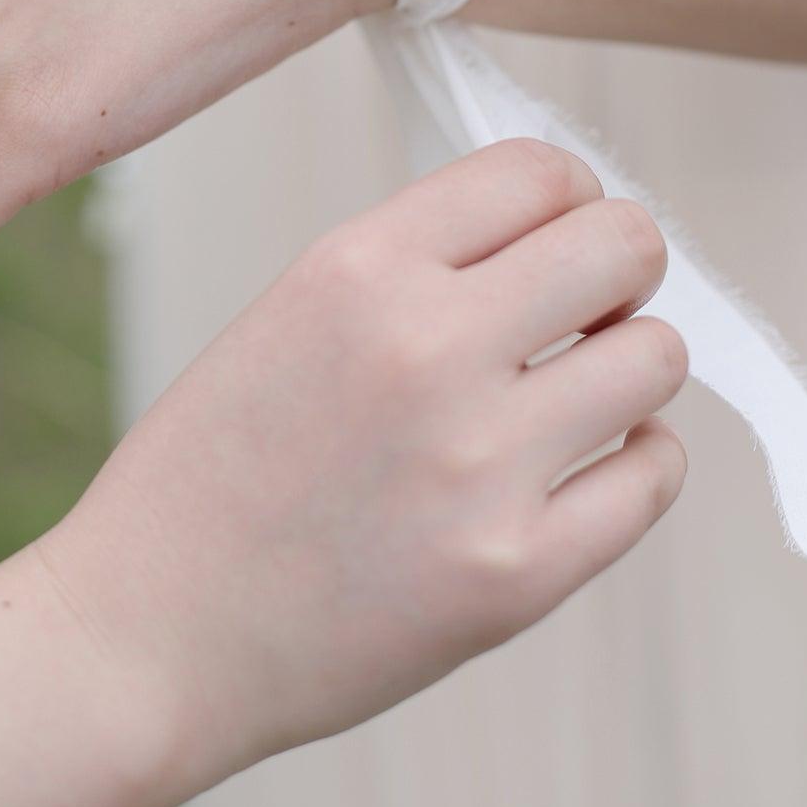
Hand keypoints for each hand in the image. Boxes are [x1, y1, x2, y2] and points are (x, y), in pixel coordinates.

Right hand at [43, 141, 688, 806]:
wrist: (149, 635)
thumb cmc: (214, 472)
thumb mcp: (290, 311)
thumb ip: (418, 263)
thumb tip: (556, 233)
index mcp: (359, 267)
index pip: (539, 171)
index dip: (569, 196)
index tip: (558, 234)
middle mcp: (428, 347)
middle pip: (622, 246)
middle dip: (621, 268)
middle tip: (589, 308)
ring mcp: (480, 465)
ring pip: (657, 358)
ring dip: (629, 365)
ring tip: (574, 394)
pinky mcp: (517, 573)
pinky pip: (654, 476)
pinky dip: (637, 460)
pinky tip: (585, 465)